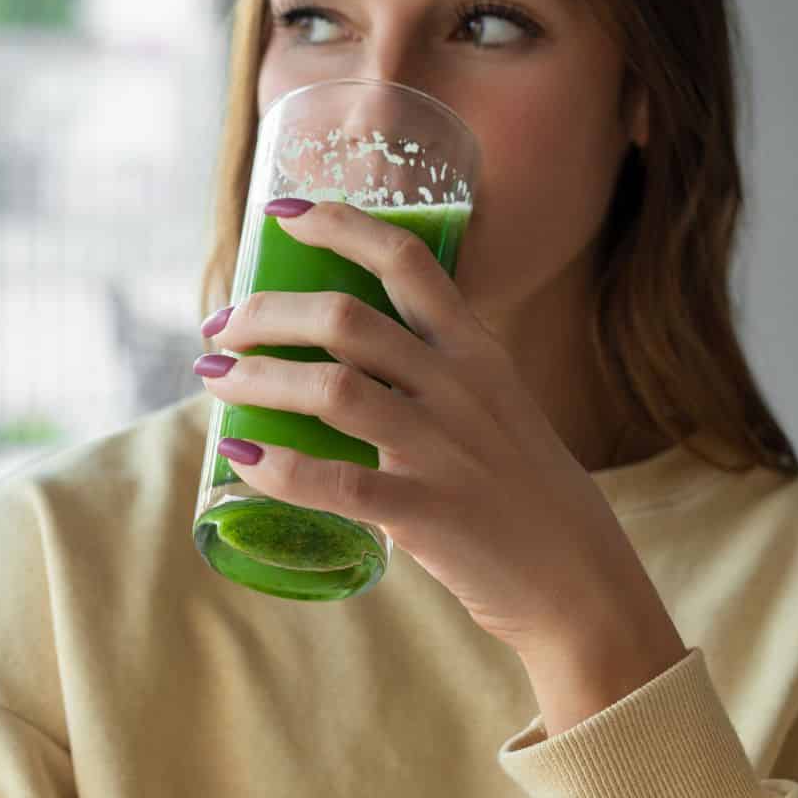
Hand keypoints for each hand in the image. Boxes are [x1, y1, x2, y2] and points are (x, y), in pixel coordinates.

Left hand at [195, 199, 684, 731]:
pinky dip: (277, 466)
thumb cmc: (525, 494)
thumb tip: (345, 354)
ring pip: (330, 388)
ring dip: (257, 378)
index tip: (282, 213)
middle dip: (268, 312)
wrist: (581, 585)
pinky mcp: (426, 513)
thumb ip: (436, 376)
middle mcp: (459, 387)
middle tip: (222, 326)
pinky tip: (241, 457)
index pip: (405, 259)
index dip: (338, 224)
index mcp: (477, 351)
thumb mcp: (496, 408)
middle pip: (345, 318)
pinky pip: (337, 481)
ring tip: (216, 381)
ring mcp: (442, 449)